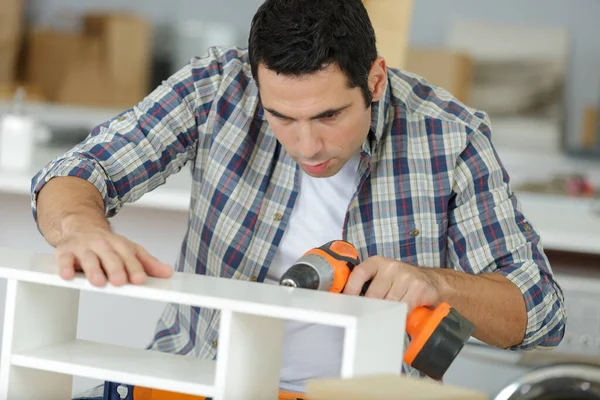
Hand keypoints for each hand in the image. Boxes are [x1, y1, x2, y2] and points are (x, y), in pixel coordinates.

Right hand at [55, 226, 172, 286]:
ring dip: (93, 269)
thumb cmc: (107, 243)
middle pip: (110, 256)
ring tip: (98, 282)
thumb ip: (148, 263)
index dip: (135, 268)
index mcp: (120, 244)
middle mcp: (102, 244)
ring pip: (89, 258)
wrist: (81, 225)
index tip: (140, 280)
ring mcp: (84, 247)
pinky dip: (65, 267)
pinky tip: (68, 275)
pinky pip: (64, 259)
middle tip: (120, 282)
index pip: (130, 256)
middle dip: (115, 269)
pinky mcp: (66, 251)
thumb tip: (167, 273)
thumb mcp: (129, 250)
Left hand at [343, 256, 440, 310]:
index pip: (359, 273)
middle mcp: (391, 267)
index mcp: (377, 263)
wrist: (433, 283)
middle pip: (373, 295)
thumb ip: (367, 287)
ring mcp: (406, 276)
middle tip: (367, 318)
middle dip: (370, 309)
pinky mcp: (418, 288)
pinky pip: (403, 309)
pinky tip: (402, 315)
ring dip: (387, 314)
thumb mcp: (382, 279)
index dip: (350, 289)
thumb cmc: (402, 283)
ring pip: (388, 304)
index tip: (346, 303)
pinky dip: (401, 316)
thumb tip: (348, 304)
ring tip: (388, 316)